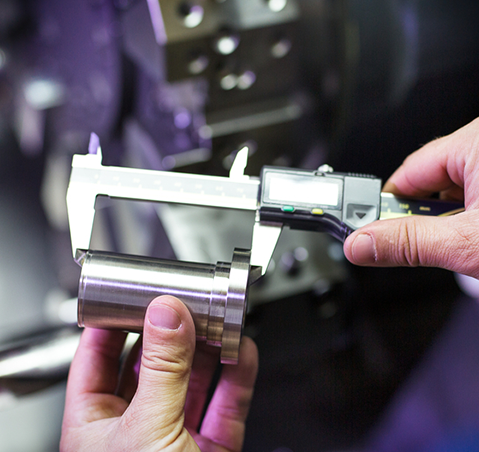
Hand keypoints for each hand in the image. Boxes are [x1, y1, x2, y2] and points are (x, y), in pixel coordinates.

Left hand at [60, 295, 257, 451]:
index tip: (138, 290)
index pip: (100, 354)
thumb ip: (161, 368)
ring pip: (195, 377)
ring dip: (211, 346)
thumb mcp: (145, 429)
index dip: (118, 318)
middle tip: (190, 299)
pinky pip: (226, 402)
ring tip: (221, 316)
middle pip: (155, 360)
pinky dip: (238, 374)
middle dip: (175, 329)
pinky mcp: (211, 447)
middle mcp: (135, 423)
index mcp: (96, 420)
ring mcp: (176, 434)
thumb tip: (167, 313)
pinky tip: (242, 351)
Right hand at [344, 117, 478, 277]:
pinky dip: (473, 212)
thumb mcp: (468, 243)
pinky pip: (476, 188)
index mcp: (474, 141)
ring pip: (456, 186)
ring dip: (454, 217)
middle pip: (430, 180)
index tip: (375, 229)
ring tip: (467, 242)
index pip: (406, 172)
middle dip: (426, 216)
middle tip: (431, 243)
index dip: (386, 205)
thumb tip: (360, 243)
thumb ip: (408, 243)